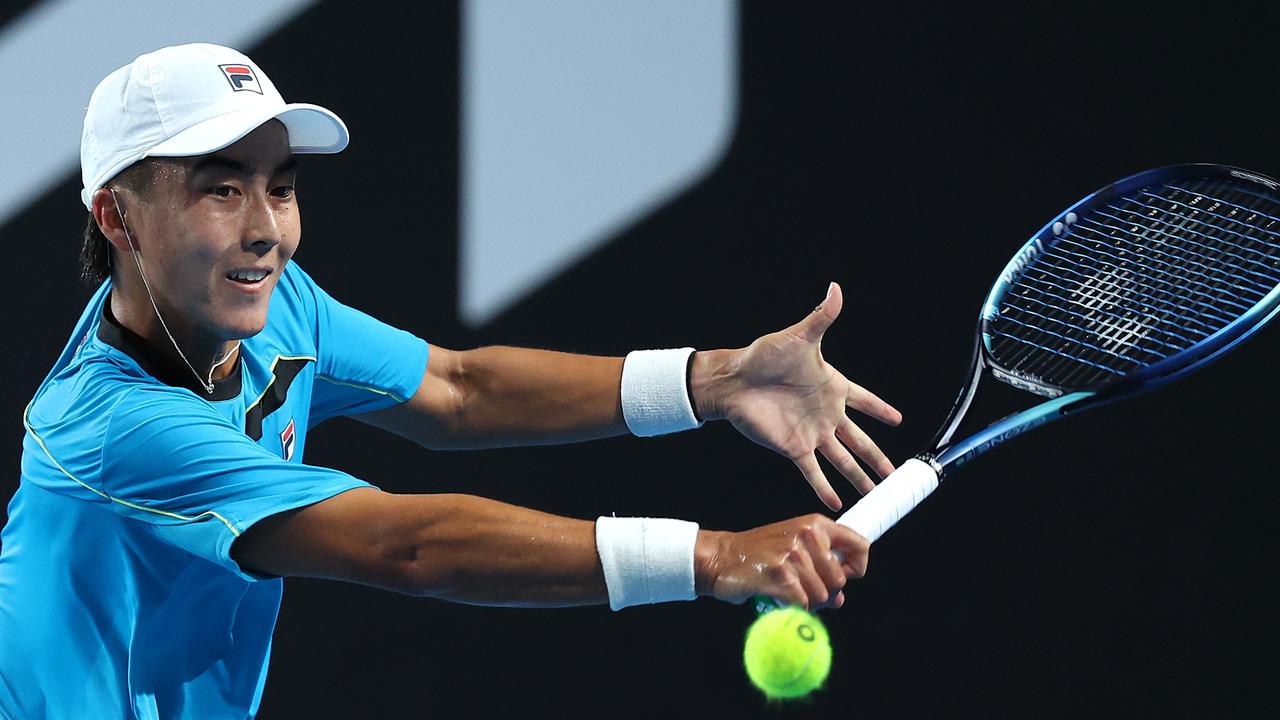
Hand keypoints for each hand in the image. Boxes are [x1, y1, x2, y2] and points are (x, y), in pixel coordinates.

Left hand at [691, 282, 902, 509]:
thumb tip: (836, 289)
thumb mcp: (799, 337)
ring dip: (858, 477)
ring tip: (874, 494)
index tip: (899, 420)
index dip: (881, 410)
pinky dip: (824, 487)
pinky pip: (813, 472)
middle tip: (895, 475)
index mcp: (832, 386)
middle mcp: (825, 413)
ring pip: (842, 460)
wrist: (733, 380)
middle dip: (877, 457)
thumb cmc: (764, 356)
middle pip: (859, 440)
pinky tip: (837, 503)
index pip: (865, 400)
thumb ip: (821, 317)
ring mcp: (811, 433)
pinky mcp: (793, 448)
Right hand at [694, 514, 868, 609]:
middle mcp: (807, 535)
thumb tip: (840, 598)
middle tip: (804, 591)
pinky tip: (779, 598)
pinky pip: (803, 604)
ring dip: (807, 603)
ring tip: (787, 593)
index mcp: (816, 524)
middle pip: (839, 581)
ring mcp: (793, 554)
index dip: (857, 569)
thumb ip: (821, 566)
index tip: (843, 578)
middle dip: (825, 594)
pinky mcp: (779, 574)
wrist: (719, 557)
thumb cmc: (759, 555)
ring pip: (822, 596)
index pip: (860, 545)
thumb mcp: (794, 546)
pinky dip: (793, 609)